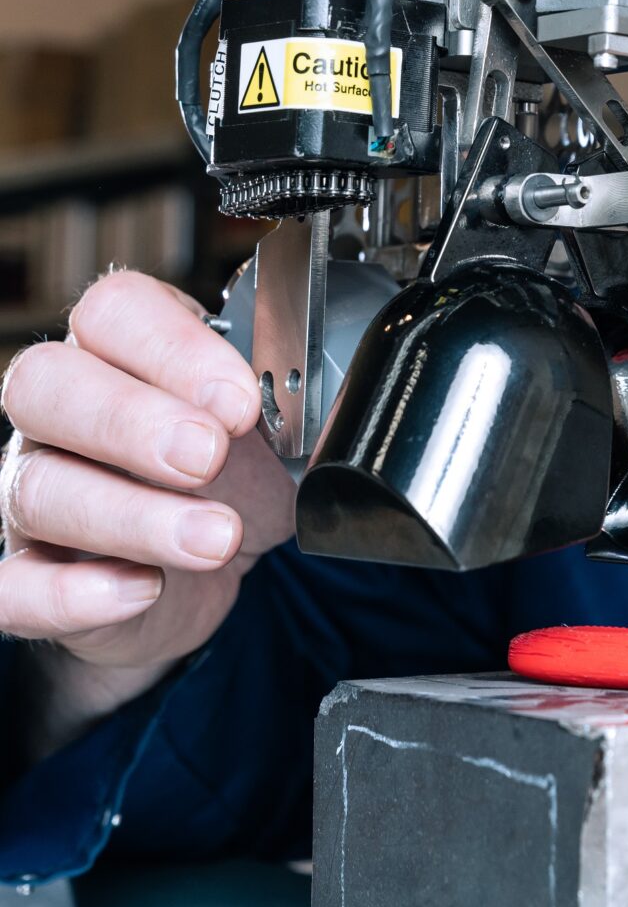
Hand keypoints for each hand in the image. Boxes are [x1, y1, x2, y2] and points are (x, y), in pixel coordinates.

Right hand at [0, 271, 294, 758]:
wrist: (204, 573)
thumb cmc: (232, 476)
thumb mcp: (271, 429)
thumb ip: (284, 401)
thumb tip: (318, 400)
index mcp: (120, 350)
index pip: (112, 312)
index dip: (173, 348)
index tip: (241, 400)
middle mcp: (60, 413)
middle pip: (45, 384)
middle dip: (130, 419)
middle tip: (208, 455)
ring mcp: (33, 493)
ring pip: (40, 488)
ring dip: (131, 516)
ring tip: (215, 538)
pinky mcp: (31, 577)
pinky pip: (12, 588)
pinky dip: (69, 594)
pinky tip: (140, 591)